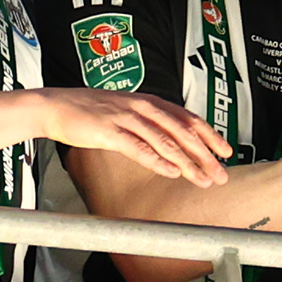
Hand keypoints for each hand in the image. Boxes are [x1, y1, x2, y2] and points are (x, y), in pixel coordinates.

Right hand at [40, 88, 230, 183]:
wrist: (56, 105)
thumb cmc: (89, 111)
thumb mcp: (126, 110)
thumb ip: (149, 122)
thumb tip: (171, 140)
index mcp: (150, 101)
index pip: (188, 118)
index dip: (210, 135)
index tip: (226, 151)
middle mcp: (143, 106)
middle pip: (183, 132)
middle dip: (206, 155)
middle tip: (221, 174)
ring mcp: (127, 117)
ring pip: (166, 141)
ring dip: (188, 163)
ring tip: (202, 180)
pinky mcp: (109, 131)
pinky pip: (138, 147)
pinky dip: (157, 161)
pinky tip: (171, 173)